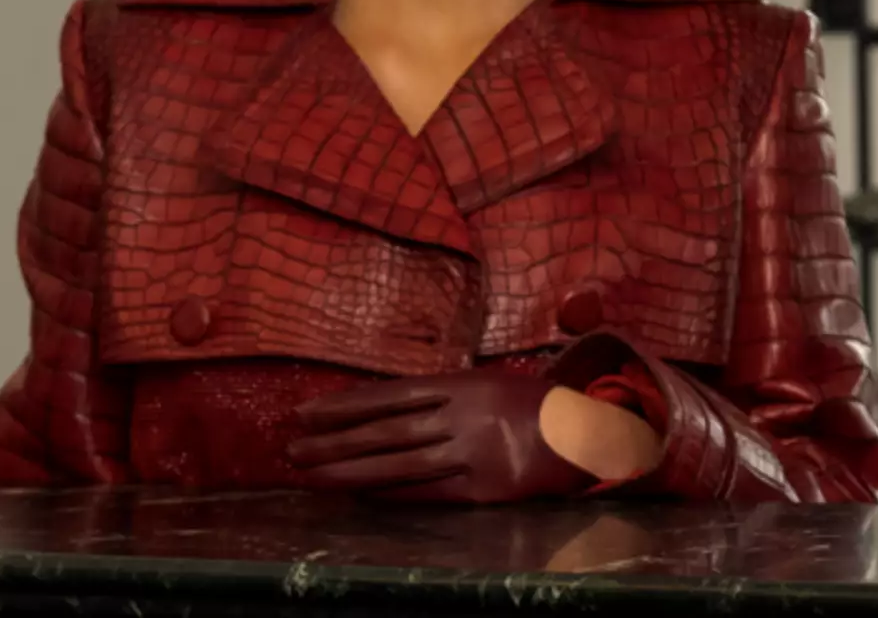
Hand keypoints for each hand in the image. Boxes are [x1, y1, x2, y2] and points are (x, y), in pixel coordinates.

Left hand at [287, 371, 591, 503]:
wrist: (587, 433)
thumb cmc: (529, 405)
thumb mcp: (485, 383)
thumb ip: (441, 394)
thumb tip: (383, 408)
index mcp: (460, 383)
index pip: (388, 394)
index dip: (344, 404)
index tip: (303, 411)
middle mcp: (462, 415)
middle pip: (385, 429)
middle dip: (333, 441)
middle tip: (290, 449)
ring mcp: (473, 452)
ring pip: (400, 462)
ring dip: (351, 469)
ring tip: (311, 473)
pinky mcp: (486, 488)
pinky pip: (430, 491)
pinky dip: (392, 492)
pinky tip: (361, 493)